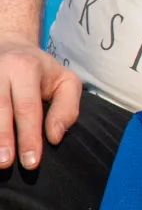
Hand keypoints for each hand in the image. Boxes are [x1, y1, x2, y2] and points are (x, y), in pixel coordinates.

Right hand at [0, 41, 80, 169]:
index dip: (29, 136)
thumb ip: (67, 108)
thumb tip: (54, 137)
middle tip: (6, 163)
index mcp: (26, 68)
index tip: (31, 162)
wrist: (10, 45)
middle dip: (3, 138)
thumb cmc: (41, 71)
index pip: (27, 108)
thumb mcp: (66, 81)